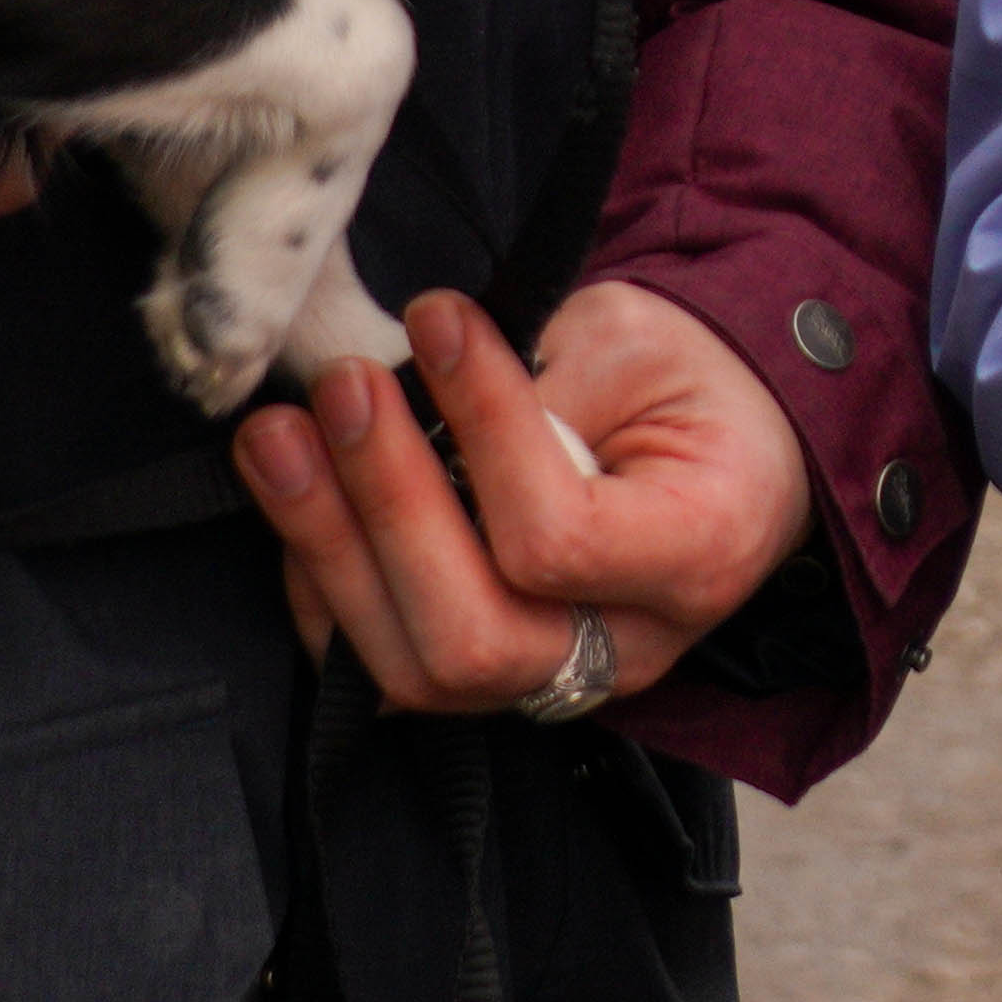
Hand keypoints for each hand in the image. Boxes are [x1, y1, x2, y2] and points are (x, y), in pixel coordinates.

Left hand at [236, 283, 824, 721]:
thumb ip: (540, 377)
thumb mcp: (639, 344)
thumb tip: (409, 386)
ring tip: (278, 439)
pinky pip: (380, 675)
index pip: (558, 537)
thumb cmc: (685, 385)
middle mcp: (630, 647)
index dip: (482, 428)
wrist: (723, 447)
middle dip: (387, 508)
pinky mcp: (489, 682)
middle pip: (475, 637)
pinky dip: (322, 590)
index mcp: (697, 555)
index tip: (437, 319)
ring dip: (328, 548)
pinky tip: (299, 499)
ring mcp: (555, 681)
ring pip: (415, 673)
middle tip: (341, 386)